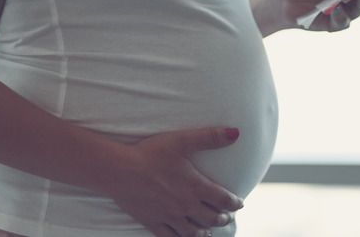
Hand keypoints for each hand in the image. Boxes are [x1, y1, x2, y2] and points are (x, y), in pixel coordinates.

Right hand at [106, 127, 243, 236]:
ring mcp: (169, 216)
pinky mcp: (153, 222)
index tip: (239, 203)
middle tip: (226, 217)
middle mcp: (186, 205)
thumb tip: (236, 133)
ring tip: (208, 232)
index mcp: (195, 187)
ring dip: (204, 232)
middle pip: (212, 218)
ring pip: (193, 232)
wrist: (120, 170)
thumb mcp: (182, 141)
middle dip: (222, 218)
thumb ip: (210, 137)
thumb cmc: (151, 153)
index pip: (223, 199)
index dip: (235, 203)